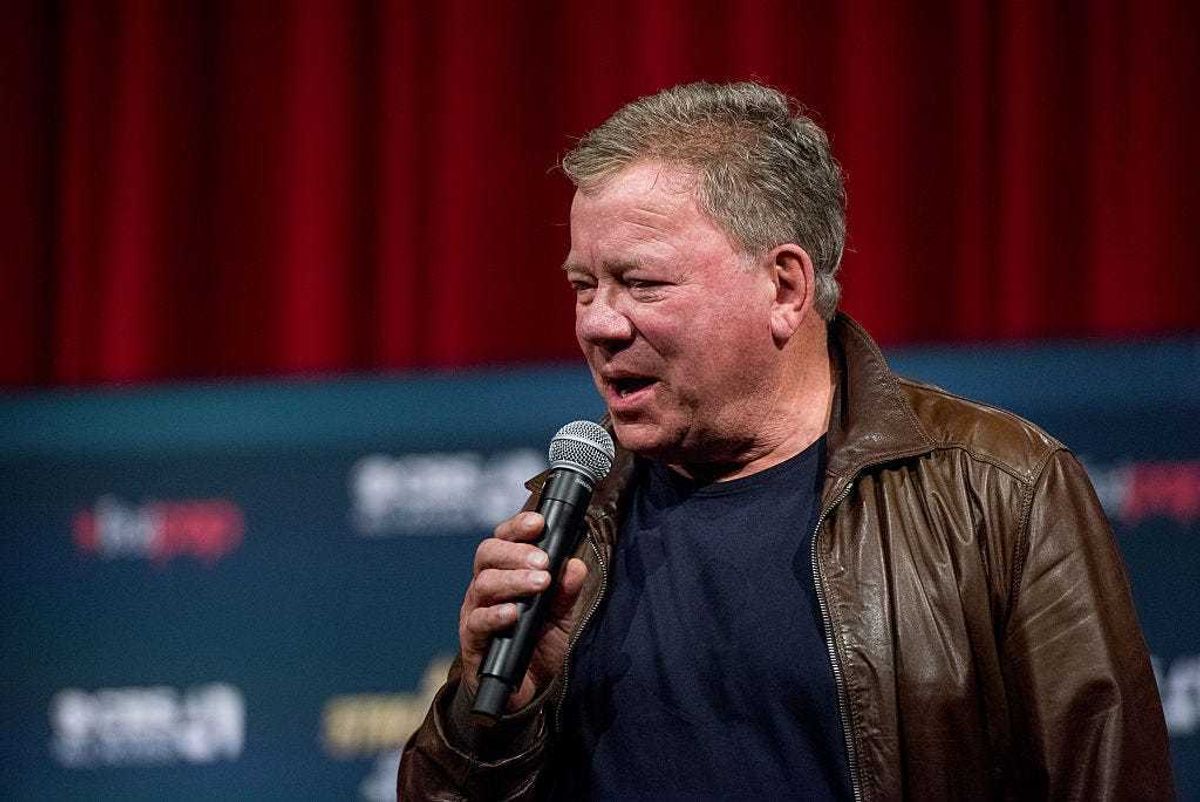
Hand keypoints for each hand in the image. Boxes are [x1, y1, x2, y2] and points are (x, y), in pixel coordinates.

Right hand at [458, 511, 588, 710]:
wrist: (522, 692)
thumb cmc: (537, 644)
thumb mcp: (560, 616)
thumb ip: (567, 592)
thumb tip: (576, 565)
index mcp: (505, 573)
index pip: (505, 539)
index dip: (518, 527)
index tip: (538, 523)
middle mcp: (486, 586)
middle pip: (487, 553)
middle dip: (517, 552)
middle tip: (543, 562)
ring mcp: (475, 611)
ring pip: (483, 583)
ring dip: (513, 580)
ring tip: (540, 584)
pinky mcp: (472, 639)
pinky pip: (476, 621)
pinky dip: (495, 614)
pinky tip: (513, 613)